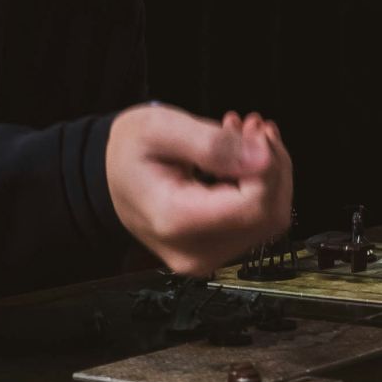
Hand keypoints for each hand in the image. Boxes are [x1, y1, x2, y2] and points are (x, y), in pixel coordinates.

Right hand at [106, 103, 292, 276]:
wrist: (110, 176)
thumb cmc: (129, 151)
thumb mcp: (161, 128)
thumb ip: (212, 144)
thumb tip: (262, 158)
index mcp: (175, 221)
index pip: (252, 207)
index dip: (267, 166)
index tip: (253, 130)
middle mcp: (193, 250)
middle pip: (268, 215)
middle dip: (272, 166)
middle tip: (250, 125)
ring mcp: (206, 256)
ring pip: (270, 218)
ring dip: (268, 173)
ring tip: (243, 135)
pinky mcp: (215, 250)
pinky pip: (258, 221)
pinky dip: (260, 185)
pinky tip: (242, 157)